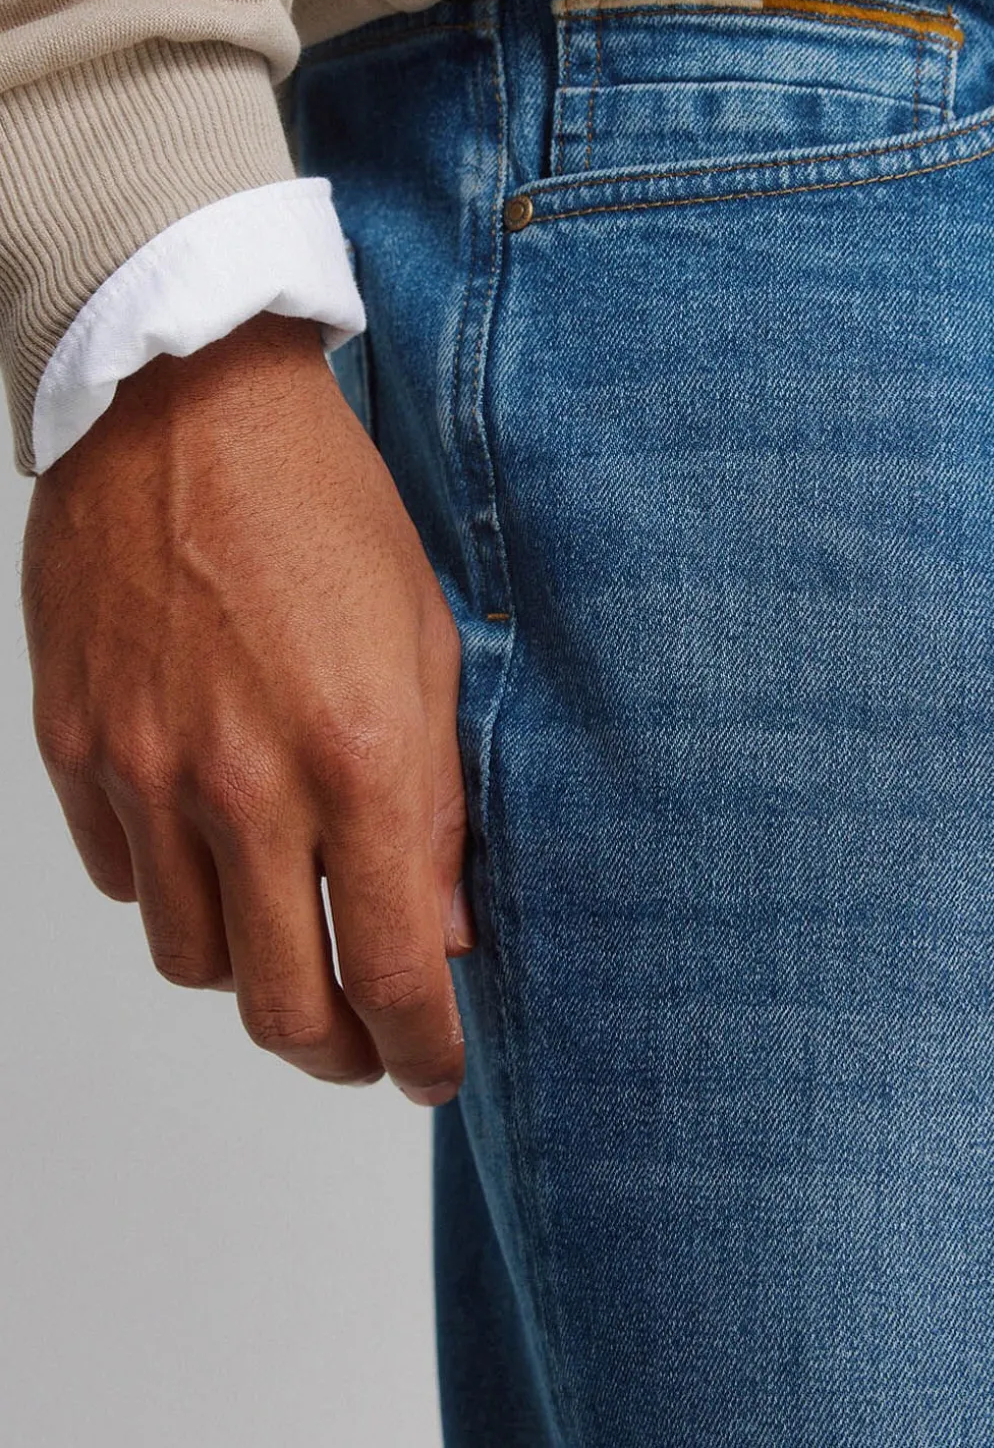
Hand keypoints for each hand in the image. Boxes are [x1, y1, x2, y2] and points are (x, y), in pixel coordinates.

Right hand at [22, 312, 471, 1104]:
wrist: (184, 406)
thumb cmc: (326, 506)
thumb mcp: (428, 642)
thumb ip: (436, 802)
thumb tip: (439, 928)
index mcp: (359, 756)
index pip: (392, 970)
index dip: (423, 1047)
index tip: (437, 1065)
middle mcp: (245, 785)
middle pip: (281, 1007)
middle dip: (339, 1050)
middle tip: (370, 1041)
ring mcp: (145, 771)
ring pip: (192, 959)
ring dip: (252, 971)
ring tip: (292, 931)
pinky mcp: (77, 744)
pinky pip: (123, 879)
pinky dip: (172, 888)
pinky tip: (211, 846)